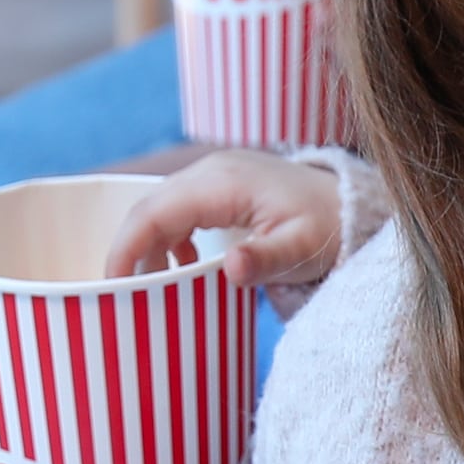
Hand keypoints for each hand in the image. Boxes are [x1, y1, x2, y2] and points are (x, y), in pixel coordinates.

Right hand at [104, 150, 347, 289]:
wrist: (354, 205)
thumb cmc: (330, 226)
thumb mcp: (303, 248)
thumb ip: (264, 259)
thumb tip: (229, 269)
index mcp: (223, 183)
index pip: (154, 211)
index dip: (125, 246)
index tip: (110, 282)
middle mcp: (212, 171)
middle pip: (150, 207)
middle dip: (129, 248)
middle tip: (119, 292)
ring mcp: (216, 174)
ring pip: (162, 206)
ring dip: (148, 243)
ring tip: (149, 286)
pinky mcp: (223, 185)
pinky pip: (181, 207)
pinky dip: (170, 236)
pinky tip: (183, 264)